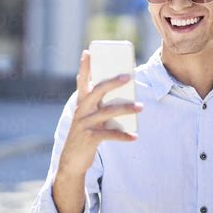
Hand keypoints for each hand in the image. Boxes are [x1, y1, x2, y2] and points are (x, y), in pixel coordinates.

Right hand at [58, 49, 142, 176]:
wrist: (71, 160)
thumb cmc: (86, 134)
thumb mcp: (90, 118)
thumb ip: (101, 107)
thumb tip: (127, 97)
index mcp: (81, 103)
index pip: (81, 81)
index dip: (84, 66)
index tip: (88, 51)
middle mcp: (81, 110)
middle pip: (97, 91)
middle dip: (112, 82)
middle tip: (128, 76)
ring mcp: (84, 124)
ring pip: (107, 112)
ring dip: (126, 109)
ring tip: (141, 107)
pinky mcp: (89, 138)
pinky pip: (110, 135)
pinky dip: (123, 136)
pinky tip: (134, 137)